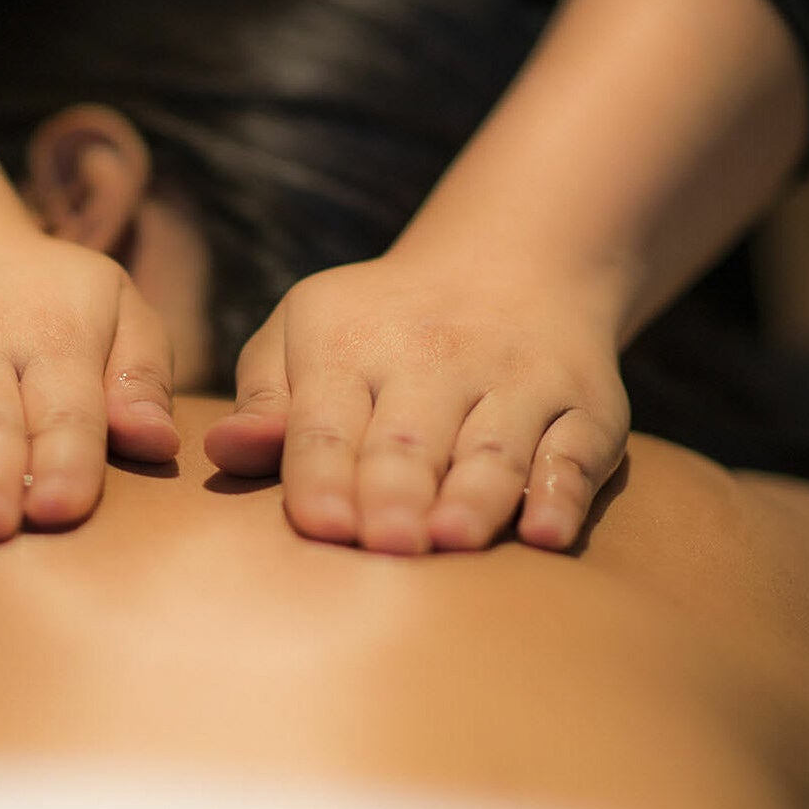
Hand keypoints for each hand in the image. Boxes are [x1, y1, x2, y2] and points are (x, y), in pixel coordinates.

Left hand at [204, 255, 628, 553]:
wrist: (512, 264)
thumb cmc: (376, 329)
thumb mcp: (302, 334)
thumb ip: (265, 400)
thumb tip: (223, 448)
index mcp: (350, 347)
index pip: (328, 422)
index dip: (323, 474)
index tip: (319, 525)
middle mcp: (436, 361)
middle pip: (410, 439)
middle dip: (395, 491)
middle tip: (384, 545)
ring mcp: (516, 383)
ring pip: (494, 446)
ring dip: (475, 493)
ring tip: (452, 539)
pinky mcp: (586, 407)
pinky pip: (577, 452)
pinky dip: (564, 492)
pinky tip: (545, 532)